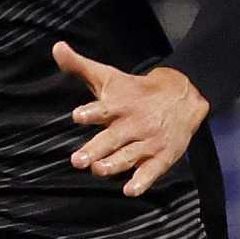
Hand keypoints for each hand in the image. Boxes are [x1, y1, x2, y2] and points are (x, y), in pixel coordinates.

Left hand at [54, 41, 207, 196]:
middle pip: (112, 138)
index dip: (91, 112)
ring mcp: (148, 142)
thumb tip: (57, 48)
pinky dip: (142, 181)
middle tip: (78, 160)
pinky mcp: (161, 157)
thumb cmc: (135, 91)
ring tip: (98, 170)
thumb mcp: (109, 77)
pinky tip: (131, 190)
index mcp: (119, 105)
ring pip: (129, 156)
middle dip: (96, 149)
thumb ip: (80, 66)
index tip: (78, 115)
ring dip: (114, 164)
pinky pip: (151, 171)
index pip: (104, 109)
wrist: (182, 96)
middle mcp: (134, 124)